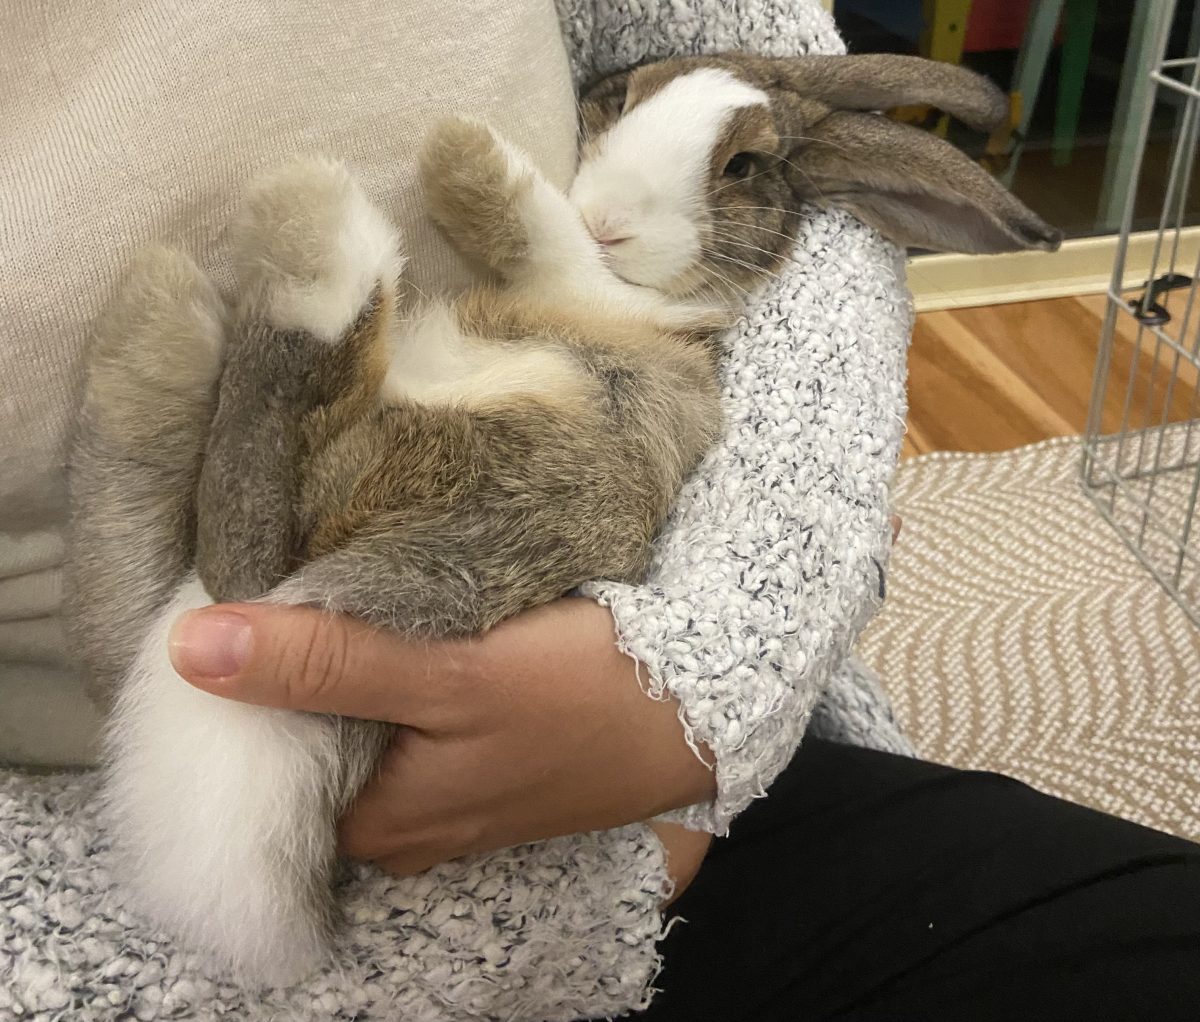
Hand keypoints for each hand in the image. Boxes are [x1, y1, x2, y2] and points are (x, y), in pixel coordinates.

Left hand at [169, 597, 717, 894]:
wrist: (704, 705)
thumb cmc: (580, 695)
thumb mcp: (447, 676)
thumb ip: (324, 664)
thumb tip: (190, 649)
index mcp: (380, 824)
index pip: (265, 762)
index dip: (244, 689)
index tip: (237, 608)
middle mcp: (407, 827)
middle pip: (314, 747)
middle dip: (298, 676)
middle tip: (291, 583)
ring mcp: (450, 800)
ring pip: (365, 733)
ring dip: (353, 673)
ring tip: (344, 592)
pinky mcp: (485, 764)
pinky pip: (412, 725)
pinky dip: (400, 680)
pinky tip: (408, 629)